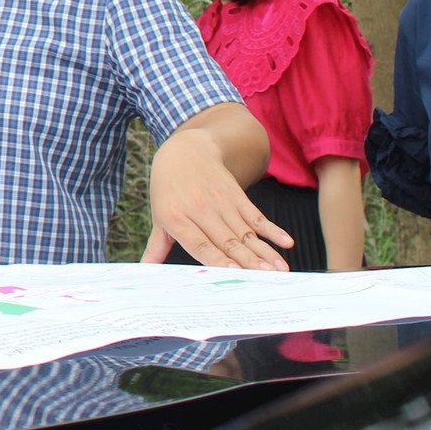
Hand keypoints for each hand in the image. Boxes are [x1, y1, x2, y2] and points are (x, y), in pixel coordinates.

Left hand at [145, 128, 292, 270]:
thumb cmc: (168, 189)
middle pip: (228, 240)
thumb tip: (144, 270)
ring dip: (265, 251)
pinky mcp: (237, 196)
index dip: (217, 259)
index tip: (234, 273)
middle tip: (268, 279)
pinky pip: (256, 216)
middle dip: (249, 261)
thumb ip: (156, 245)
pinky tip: (286, 241)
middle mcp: (201, 211)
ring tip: (281, 270)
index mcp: (177, 218)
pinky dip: (272, 229)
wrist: (186, 151)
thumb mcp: (158, 214)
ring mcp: (221, 203)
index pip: (199, 243)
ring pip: (245, 232)